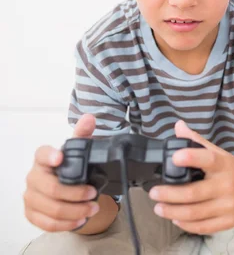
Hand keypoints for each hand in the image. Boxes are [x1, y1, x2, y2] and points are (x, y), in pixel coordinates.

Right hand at [23, 114, 99, 231]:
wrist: (63, 188)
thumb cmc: (69, 167)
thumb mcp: (78, 151)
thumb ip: (82, 135)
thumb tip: (90, 118)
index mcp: (43, 159)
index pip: (42, 155)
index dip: (50, 156)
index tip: (60, 158)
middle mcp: (33, 177)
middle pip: (51, 189)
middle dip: (75, 194)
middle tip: (93, 194)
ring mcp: (31, 197)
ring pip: (51, 209)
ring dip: (75, 211)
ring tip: (93, 208)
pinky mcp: (32, 214)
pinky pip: (47, 223)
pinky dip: (66, 224)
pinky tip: (80, 220)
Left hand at [149, 120, 233, 234]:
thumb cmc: (233, 171)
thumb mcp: (219, 154)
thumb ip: (197, 141)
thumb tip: (178, 126)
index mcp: (223, 165)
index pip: (208, 159)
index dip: (191, 158)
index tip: (175, 157)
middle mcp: (227, 185)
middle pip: (193, 193)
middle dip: (168, 194)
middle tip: (154, 193)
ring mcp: (228, 205)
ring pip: (194, 213)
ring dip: (171, 211)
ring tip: (159, 207)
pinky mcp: (228, 222)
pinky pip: (202, 227)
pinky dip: (185, 225)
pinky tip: (175, 218)